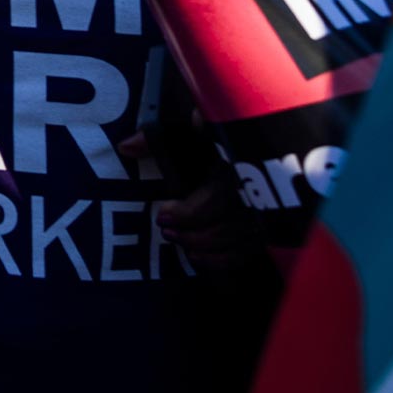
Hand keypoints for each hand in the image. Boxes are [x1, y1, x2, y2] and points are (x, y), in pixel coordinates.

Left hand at [119, 131, 261, 270]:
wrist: (259, 148)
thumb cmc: (218, 139)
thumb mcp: (191, 132)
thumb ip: (158, 137)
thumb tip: (125, 147)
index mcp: (237, 168)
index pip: (217, 200)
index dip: (187, 214)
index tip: (162, 214)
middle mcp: (255, 195)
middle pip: (226, 227)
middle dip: (192, 234)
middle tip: (166, 231)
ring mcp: (265, 215)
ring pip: (236, 243)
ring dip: (203, 247)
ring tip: (176, 241)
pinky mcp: (267, 230)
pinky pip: (246, 254)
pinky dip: (220, 260)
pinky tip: (196, 256)